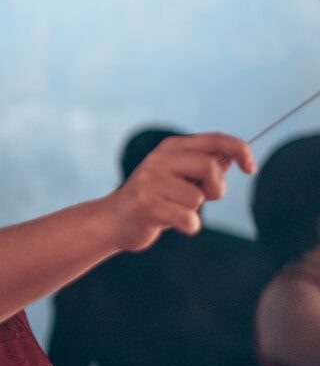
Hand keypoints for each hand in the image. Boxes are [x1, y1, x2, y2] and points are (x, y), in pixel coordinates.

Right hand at [104, 132, 254, 251]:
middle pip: (209, 167)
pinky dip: (187, 226)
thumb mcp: (178, 176)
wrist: (113, 220)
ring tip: (173, 210)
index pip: (216, 139)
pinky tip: (169, 223)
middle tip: (206, 198)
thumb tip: (235, 156)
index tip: (251, 169)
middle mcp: (158, 159)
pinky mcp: (146, 205)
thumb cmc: (154, 199)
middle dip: (215, 188)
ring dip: (193, 211)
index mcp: (170, 148)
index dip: (240, 150)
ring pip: (197, 198)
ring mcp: (149, 181)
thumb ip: (203, 165)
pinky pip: (187, 219)